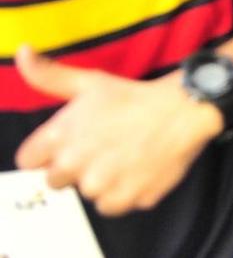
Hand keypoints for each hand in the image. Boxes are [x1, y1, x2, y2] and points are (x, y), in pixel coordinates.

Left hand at [13, 49, 224, 216]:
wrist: (185, 109)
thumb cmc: (134, 96)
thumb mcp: (89, 82)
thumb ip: (48, 75)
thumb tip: (22, 51)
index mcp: (59, 137)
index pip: (28, 161)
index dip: (46, 153)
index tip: (67, 144)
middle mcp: (75, 165)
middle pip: (56, 182)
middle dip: (74, 168)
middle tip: (101, 148)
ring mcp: (103, 185)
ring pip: (88, 194)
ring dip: (101, 181)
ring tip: (124, 157)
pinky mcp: (129, 198)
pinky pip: (114, 206)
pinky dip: (124, 193)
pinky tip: (137, 170)